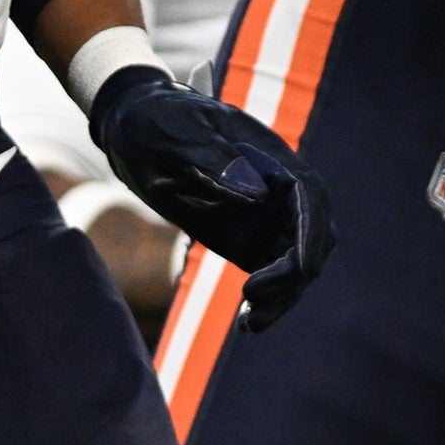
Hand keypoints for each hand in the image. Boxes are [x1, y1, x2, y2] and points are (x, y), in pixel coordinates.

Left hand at [89, 66, 332, 330]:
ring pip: (295, 263)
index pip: (308, 196)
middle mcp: (276, 189)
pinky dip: (267, 300)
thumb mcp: (175, 132)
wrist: (133, 127)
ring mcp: (265, 216)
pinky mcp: (248, 239)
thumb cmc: (155, 120)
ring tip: (250, 324)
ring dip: (283, 295)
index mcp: (268, 154)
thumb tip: (257, 193)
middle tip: (253, 296)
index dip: (310, 232)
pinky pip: (271, 274)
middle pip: (311, 235)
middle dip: (294, 271)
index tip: (302, 268)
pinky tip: (247, 323)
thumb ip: (212, 159)